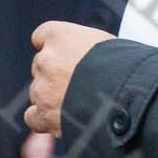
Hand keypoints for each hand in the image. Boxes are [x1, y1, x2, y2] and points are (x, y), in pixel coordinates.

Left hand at [25, 21, 114, 137]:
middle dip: (54, 74)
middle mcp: (46, 59)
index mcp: (60, 36)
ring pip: (38, 91)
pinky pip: (33, 117)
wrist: (125, 96)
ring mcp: (42, 88)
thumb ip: (85, 47)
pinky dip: (43, 120)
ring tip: (78, 103)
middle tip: (77, 82)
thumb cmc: (124, 65)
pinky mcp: (44, 114)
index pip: (41, 36)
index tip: (62, 54)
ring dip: (51, 97)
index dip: (53, 48)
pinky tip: (57, 120)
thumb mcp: (106, 43)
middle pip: (40, 65)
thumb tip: (86, 56)